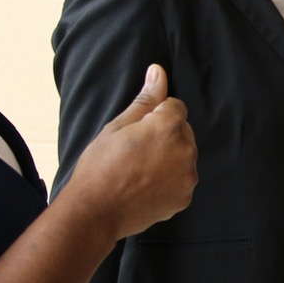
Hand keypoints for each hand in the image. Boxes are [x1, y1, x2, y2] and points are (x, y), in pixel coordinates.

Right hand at [61, 65, 196, 239]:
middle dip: (165, 135)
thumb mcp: (118, 126)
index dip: (154, 116)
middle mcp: (186, 150)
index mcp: (169, 126)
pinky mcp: (185, 197)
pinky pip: (182, 179)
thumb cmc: (100, 165)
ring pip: (184, 155)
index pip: (175, 107)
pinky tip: (146, 185)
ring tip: (139, 170)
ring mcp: (188, 176)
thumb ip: (146, 99)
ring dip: (169, 158)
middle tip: (135, 151)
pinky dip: (169, 180)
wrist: (95, 211)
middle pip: (183, 131)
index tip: (136, 132)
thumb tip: (158, 70)